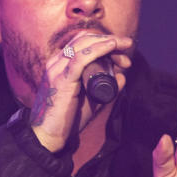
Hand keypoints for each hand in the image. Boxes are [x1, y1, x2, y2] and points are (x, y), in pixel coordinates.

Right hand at [29, 32, 132, 151]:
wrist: (48, 136)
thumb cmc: (68, 119)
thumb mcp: (91, 99)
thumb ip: (105, 88)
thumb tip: (123, 76)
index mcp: (59, 64)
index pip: (82, 42)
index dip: (103, 41)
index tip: (123, 52)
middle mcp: (56, 63)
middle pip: (84, 39)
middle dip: (108, 39)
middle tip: (127, 46)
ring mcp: (57, 69)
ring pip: (83, 44)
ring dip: (107, 42)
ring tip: (124, 45)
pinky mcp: (61, 79)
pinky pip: (80, 58)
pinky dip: (98, 49)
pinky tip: (111, 46)